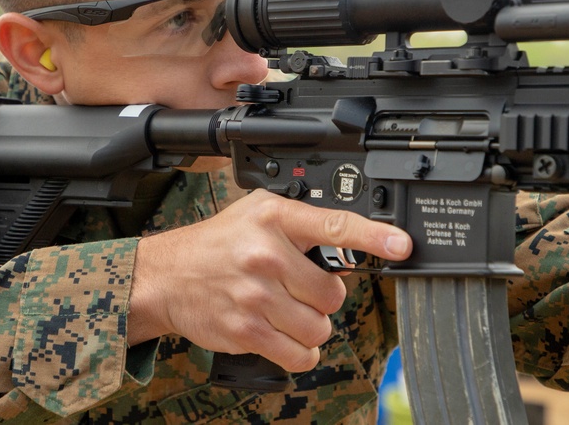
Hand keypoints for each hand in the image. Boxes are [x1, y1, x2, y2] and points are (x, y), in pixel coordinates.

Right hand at [127, 189, 411, 371]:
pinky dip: (297, 351)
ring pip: (319, 328)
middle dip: (321, 298)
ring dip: (309, 326)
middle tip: (296, 289)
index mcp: (274, 218)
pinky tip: (278, 333)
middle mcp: (266, 254)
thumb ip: (301, 222)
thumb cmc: (216, 244)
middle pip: (333, 293)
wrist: (166, 276)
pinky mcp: (247, 330)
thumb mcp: (255, 213)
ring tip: (282, 310)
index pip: (334, 225)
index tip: (402, 245)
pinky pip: (300, 355)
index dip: (373, 236)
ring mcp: (256, 295)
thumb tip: (351, 241)